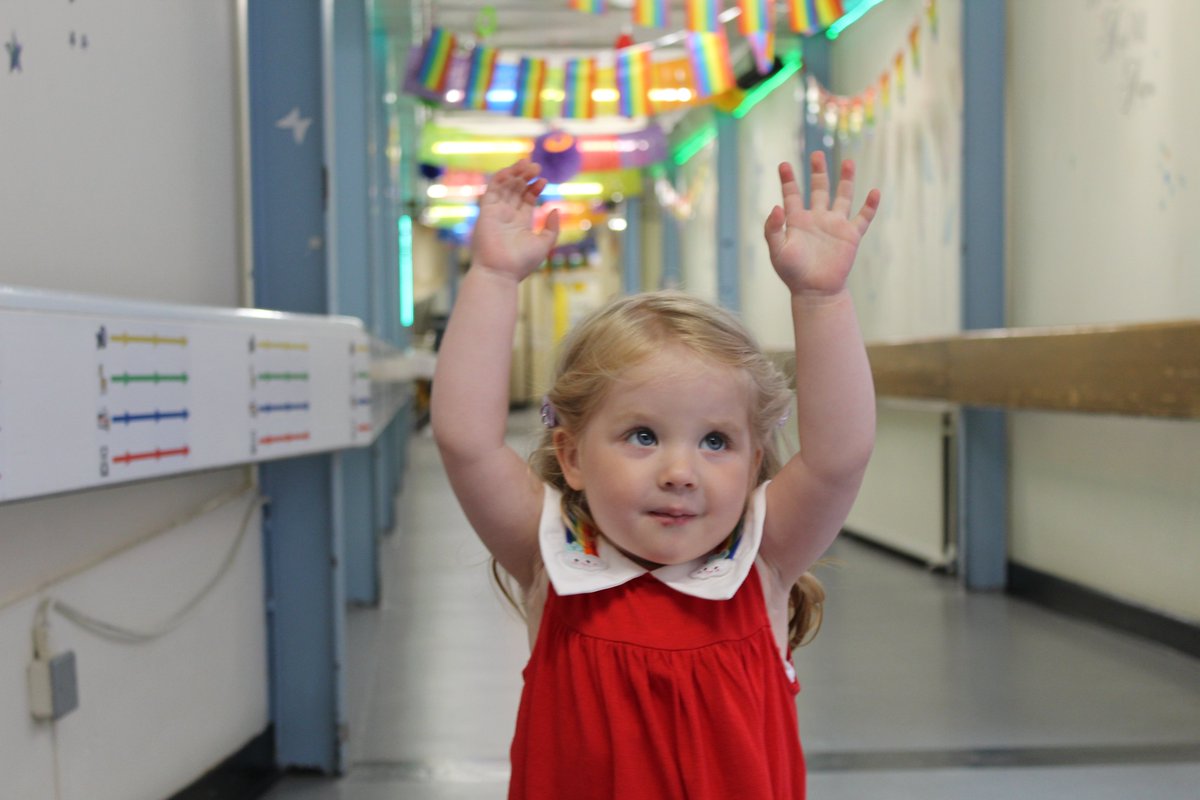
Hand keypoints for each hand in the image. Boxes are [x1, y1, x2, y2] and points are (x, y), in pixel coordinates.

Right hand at [471, 159, 560, 280]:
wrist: (500, 272)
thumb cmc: (521, 262)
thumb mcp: (544, 244)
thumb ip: (552, 228)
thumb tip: (555, 209)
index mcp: (520, 223)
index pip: (526, 199)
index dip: (534, 187)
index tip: (543, 180)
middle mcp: (507, 216)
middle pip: (516, 189)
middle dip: (525, 176)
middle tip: (536, 166)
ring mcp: (496, 212)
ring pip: (504, 186)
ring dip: (515, 173)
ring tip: (528, 164)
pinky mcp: (486, 211)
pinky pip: (492, 189)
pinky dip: (501, 178)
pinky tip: (513, 171)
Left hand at [763, 151, 880, 296]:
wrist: (815, 292)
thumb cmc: (793, 273)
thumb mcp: (777, 251)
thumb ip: (773, 229)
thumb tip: (776, 206)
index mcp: (797, 221)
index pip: (792, 195)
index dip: (788, 180)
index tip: (783, 164)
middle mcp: (817, 218)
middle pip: (819, 189)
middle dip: (818, 172)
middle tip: (816, 154)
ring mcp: (835, 225)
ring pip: (843, 197)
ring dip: (846, 180)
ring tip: (848, 161)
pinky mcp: (851, 236)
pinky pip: (863, 218)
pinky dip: (870, 206)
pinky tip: (874, 192)